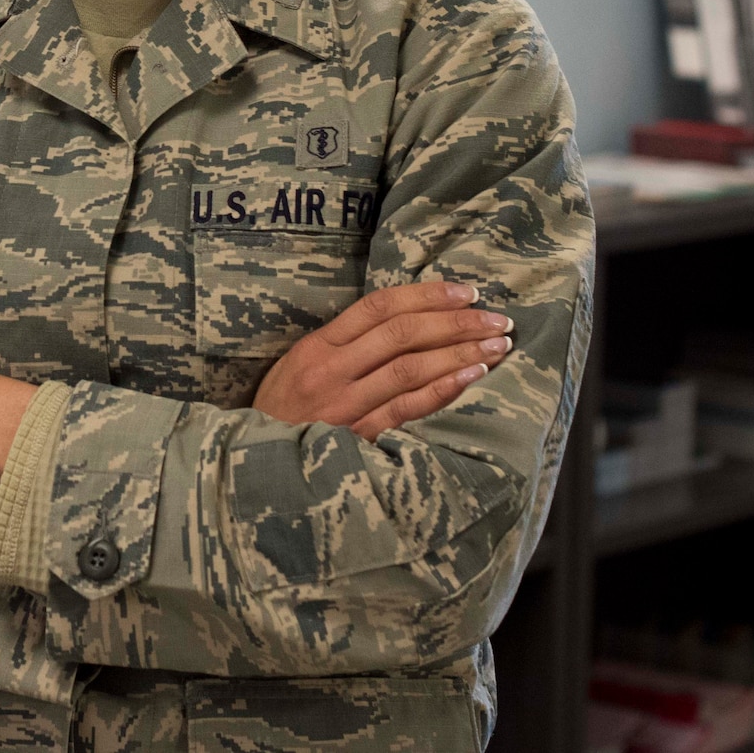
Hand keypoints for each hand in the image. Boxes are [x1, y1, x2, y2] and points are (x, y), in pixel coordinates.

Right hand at [254, 282, 512, 440]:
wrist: (255, 462)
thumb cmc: (282, 410)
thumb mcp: (298, 365)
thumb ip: (343, 345)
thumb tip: (404, 322)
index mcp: (317, 346)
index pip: (378, 307)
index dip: (426, 295)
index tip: (467, 291)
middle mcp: (331, 369)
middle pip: (402, 334)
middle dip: (456, 323)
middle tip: (498, 319)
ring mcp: (345, 404)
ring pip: (410, 368)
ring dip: (459, 354)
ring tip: (498, 346)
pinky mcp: (357, 437)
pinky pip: (406, 409)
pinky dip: (442, 390)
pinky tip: (472, 377)